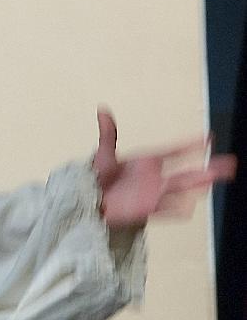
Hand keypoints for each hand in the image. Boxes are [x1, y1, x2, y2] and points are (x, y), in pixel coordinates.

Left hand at [92, 109, 235, 227]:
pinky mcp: (146, 209)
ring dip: (198, 185)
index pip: (174, 152)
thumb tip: (102, 110)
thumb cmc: (97, 178)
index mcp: (147, 162)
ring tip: (215, 179)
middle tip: (229, 164)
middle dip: (208, 169)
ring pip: (181, 189)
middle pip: (187, 173)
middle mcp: (155, 178)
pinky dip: (175, 209)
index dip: (191, 145)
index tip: (209, 138)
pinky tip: (188, 207)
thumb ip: (108, 135)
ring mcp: (153, 194)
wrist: (90, 200)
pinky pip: (165, 210)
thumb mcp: (104, 154)